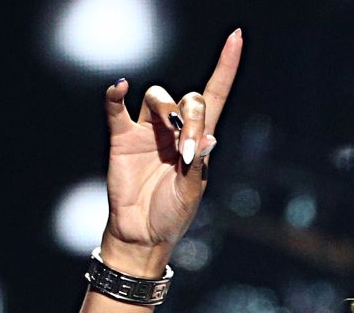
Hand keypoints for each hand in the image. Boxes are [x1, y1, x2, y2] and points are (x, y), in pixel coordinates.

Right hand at [97, 29, 243, 275]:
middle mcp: (174, 128)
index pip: (215, 95)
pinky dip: (116, 95)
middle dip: (192, 115)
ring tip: (170, 138)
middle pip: (187, 97)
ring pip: (157, 96)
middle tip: (188, 148)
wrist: (143, 233)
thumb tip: (209, 138)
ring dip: (166, 109)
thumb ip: (199, 164)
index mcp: (200, 139)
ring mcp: (147, 130)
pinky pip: (117, 108)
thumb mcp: (192, 192)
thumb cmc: (172, 214)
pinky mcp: (122, 137)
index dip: (226, 66)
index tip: (237, 36)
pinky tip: (120, 88)